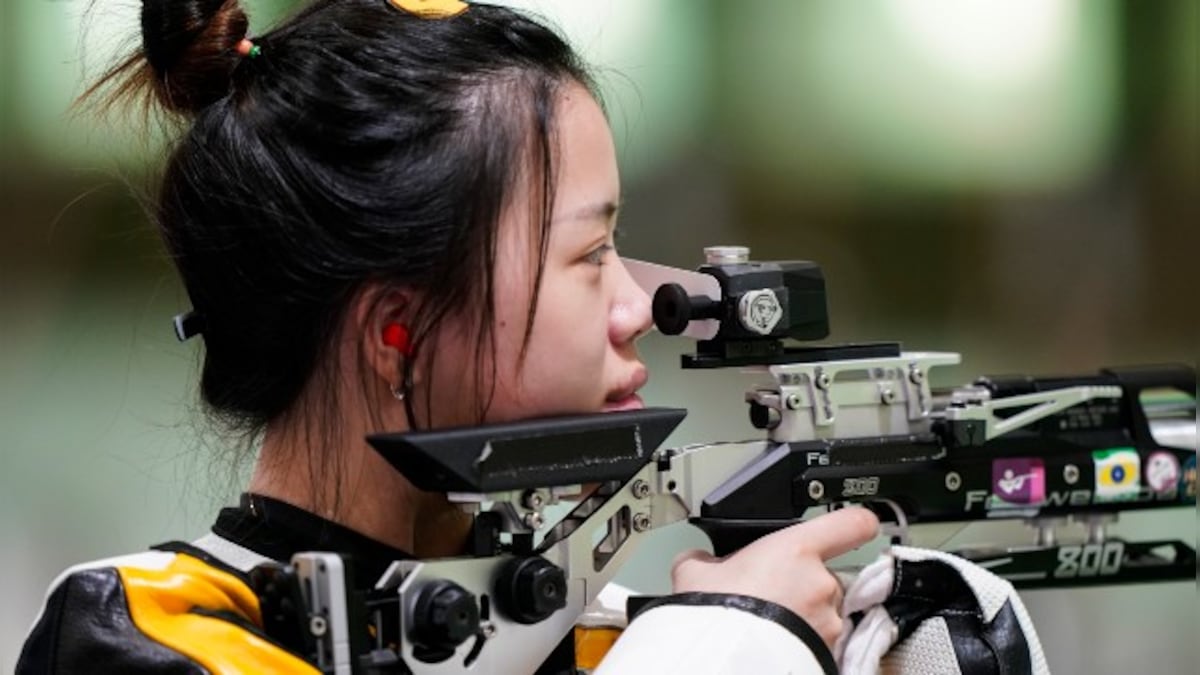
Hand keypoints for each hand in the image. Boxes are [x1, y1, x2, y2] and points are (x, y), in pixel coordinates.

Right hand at [671, 507, 879, 648]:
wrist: (721, 663)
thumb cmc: (716, 615)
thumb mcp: (696, 573)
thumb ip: (707, 559)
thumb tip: (700, 561)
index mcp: (797, 550)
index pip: (852, 523)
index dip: (853, 522)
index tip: (852, 524)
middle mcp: (821, 583)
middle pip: (825, 574)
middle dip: (801, 585)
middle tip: (770, 597)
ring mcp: (829, 622)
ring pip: (824, 611)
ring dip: (804, 616)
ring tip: (770, 625)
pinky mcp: (829, 653)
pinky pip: (821, 641)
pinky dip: (804, 642)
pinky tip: (776, 643)